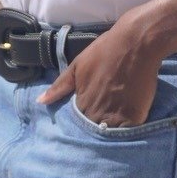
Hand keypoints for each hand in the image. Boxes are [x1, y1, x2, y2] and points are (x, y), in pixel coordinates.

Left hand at [36, 20, 164, 126]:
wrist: (136, 43)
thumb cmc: (105, 51)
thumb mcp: (77, 66)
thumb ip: (59, 86)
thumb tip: (40, 102)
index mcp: (82, 102)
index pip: (77, 122)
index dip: (81, 120)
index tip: (85, 117)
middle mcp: (97, 112)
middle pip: (93, 129)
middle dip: (94, 127)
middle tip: (100, 120)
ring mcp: (116, 116)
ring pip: (108, 133)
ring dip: (109, 131)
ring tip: (111, 125)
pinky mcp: (134, 117)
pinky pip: (127, 132)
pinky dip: (125, 131)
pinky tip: (126, 125)